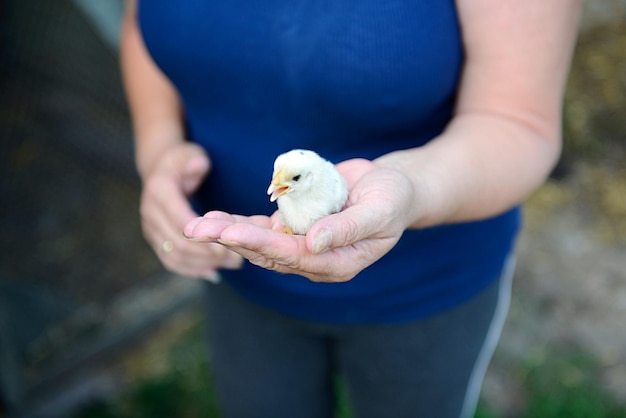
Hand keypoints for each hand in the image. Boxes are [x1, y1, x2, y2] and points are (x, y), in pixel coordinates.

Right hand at [140, 142, 242, 280]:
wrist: (160, 169)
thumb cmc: (182, 161)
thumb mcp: (190, 154)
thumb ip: (196, 162)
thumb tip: (199, 166)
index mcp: (160, 191)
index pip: (180, 220)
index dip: (202, 236)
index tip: (226, 246)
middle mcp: (150, 212)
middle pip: (177, 243)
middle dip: (207, 255)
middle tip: (236, 260)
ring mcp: (150, 228)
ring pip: (173, 256)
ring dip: (202, 264)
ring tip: (230, 266)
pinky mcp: (155, 239)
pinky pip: (170, 260)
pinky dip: (191, 269)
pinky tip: (212, 273)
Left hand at [183, 158, 416, 282]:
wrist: (393, 188)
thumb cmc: (392, 199)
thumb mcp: (379, 211)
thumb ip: (347, 229)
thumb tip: (312, 243)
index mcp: (337, 263)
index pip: (292, 256)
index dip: (259, 244)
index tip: (229, 234)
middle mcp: (315, 259)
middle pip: (267, 253)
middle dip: (230, 240)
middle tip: (194, 230)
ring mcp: (303, 243)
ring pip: (259, 242)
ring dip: (228, 232)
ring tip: (195, 225)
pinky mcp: (296, 227)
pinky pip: (264, 228)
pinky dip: (241, 222)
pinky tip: (215, 218)